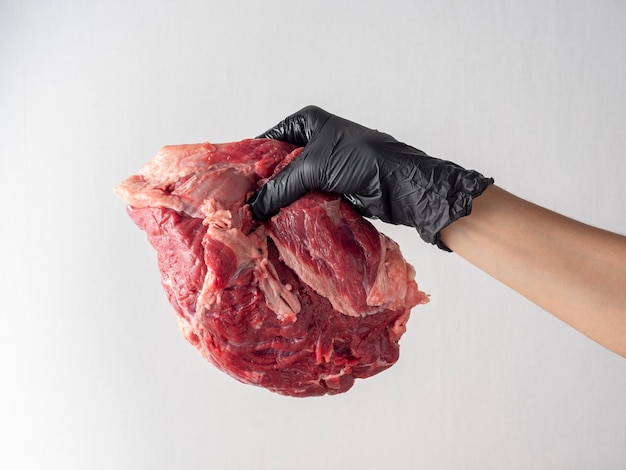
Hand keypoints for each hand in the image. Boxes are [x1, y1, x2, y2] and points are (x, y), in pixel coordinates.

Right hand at [249, 105, 492, 249]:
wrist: (398, 185)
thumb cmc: (360, 161)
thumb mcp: (313, 167)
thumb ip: (280, 186)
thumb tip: (254, 207)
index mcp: (307, 123)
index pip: (268, 140)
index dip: (251, 160)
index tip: (232, 182)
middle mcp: (312, 141)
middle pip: (277, 164)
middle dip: (263, 184)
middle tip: (240, 204)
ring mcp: (321, 166)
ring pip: (290, 184)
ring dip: (277, 199)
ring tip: (253, 216)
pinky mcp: (329, 187)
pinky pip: (303, 198)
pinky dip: (292, 208)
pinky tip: (276, 221)